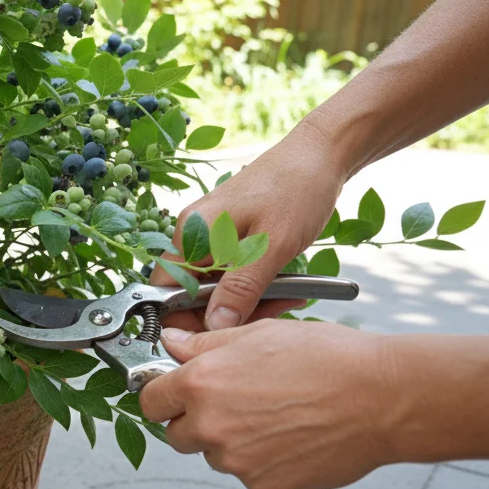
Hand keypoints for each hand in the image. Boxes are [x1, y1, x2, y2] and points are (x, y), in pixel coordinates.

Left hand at [139, 320, 396, 488]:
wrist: (383, 398)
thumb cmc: (329, 359)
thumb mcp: (258, 335)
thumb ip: (204, 345)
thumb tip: (172, 345)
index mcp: (202, 384)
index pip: (150, 400)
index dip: (162, 394)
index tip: (174, 392)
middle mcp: (212, 427)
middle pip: (177, 434)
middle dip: (196, 421)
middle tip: (234, 402)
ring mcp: (238, 462)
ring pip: (216, 456)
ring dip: (232, 441)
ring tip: (276, 416)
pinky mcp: (265, 486)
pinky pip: (249, 475)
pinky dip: (263, 461)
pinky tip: (293, 436)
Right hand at [149, 121, 346, 330]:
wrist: (321, 155)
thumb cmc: (298, 190)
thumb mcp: (272, 247)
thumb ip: (240, 290)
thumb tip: (214, 327)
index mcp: (192, 233)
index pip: (167, 291)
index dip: (188, 319)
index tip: (225, 332)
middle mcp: (193, 233)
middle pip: (193, 293)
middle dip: (229, 312)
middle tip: (274, 310)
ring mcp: (209, 234)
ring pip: (215, 286)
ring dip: (248, 300)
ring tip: (289, 295)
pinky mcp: (227, 235)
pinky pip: (230, 272)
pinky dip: (254, 285)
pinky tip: (284, 284)